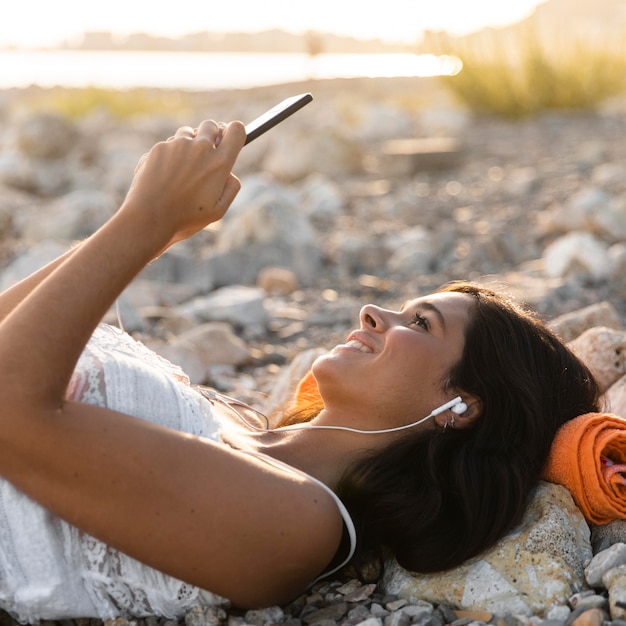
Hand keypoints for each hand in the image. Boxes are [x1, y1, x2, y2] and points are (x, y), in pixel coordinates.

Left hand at [122, 119, 245, 250]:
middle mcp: (200, 148)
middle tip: (206, 152)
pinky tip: (165, 177)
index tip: (228, 141)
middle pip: (211, 125)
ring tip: (182, 170)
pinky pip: (168, 145)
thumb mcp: (218, 210)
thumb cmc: (186, 217)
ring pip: (187, 133)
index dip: (235, 133)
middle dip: (210, 135)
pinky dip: (169, 156)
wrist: (150, 217)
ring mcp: (178, 145)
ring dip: (188, 145)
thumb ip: (231, 188)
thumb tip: (230, 173)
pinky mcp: (159, 148)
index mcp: (220, 163)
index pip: (236, 130)